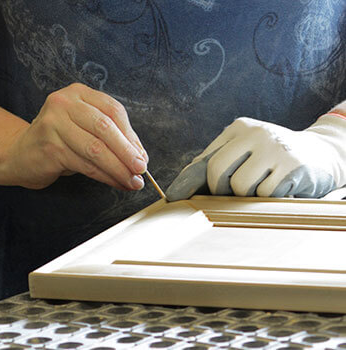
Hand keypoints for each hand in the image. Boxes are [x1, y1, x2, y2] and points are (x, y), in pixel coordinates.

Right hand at [5, 83, 147, 189]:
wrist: (23, 154)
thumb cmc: (62, 141)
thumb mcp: (87, 130)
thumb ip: (114, 137)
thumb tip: (141, 156)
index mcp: (80, 94)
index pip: (114, 111)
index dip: (132, 136)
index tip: (142, 156)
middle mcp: (65, 103)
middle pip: (106, 128)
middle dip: (128, 152)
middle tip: (141, 169)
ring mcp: (54, 124)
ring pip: (97, 149)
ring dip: (119, 169)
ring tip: (133, 181)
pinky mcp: (50, 147)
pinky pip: (86, 165)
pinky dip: (106, 177)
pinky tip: (117, 183)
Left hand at [166, 115, 345, 200]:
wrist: (320, 152)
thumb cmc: (273, 155)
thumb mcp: (246, 148)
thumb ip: (219, 159)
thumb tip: (187, 179)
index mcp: (239, 128)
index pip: (207, 158)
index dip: (189, 181)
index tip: (174, 196)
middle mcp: (255, 133)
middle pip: (218, 171)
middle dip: (220, 189)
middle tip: (232, 191)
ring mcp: (275, 148)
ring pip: (240, 187)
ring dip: (248, 194)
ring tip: (262, 183)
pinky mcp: (292, 166)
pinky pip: (265, 194)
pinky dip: (268, 196)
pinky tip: (279, 185)